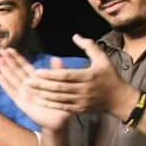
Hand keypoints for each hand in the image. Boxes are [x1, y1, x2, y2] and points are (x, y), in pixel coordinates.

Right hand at [0, 48, 71, 130]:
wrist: (58, 121)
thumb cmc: (61, 104)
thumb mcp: (62, 85)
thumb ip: (58, 72)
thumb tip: (56, 57)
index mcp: (38, 80)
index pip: (25, 66)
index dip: (17, 58)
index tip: (10, 49)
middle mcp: (28, 85)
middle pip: (16, 70)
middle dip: (8, 61)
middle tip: (0, 51)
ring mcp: (23, 93)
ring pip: (11, 78)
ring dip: (4, 69)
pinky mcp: (20, 101)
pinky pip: (10, 90)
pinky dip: (4, 83)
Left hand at [20, 34, 140, 116]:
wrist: (119, 99)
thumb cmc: (110, 76)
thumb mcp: (102, 59)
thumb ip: (89, 46)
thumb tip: (75, 36)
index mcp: (89, 76)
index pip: (66, 75)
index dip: (50, 74)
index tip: (36, 71)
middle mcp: (84, 89)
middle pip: (59, 88)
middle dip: (41, 85)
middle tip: (26, 81)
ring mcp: (82, 101)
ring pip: (59, 98)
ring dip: (43, 94)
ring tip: (29, 89)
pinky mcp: (80, 109)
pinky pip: (62, 107)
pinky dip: (50, 103)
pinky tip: (39, 99)